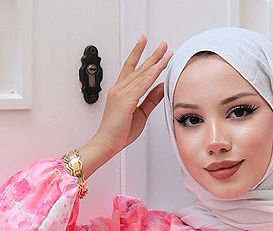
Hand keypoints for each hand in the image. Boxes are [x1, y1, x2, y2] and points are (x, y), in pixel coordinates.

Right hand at [92, 35, 172, 160]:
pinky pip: (142, 85)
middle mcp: (120, 88)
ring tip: (166, 52)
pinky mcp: (126, 100)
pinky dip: (151, 75)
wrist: (107, 144)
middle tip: (163, 44)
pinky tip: (159, 68)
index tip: (144, 43)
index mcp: (121, 91)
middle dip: (152, 54)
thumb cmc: (119, 132)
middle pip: (139, 67)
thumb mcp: (141, 113)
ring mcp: (121, 93)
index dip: (138, 54)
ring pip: (142, 73)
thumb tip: (160, 87)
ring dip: (155, 62)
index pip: (131, 68)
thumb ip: (151, 99)